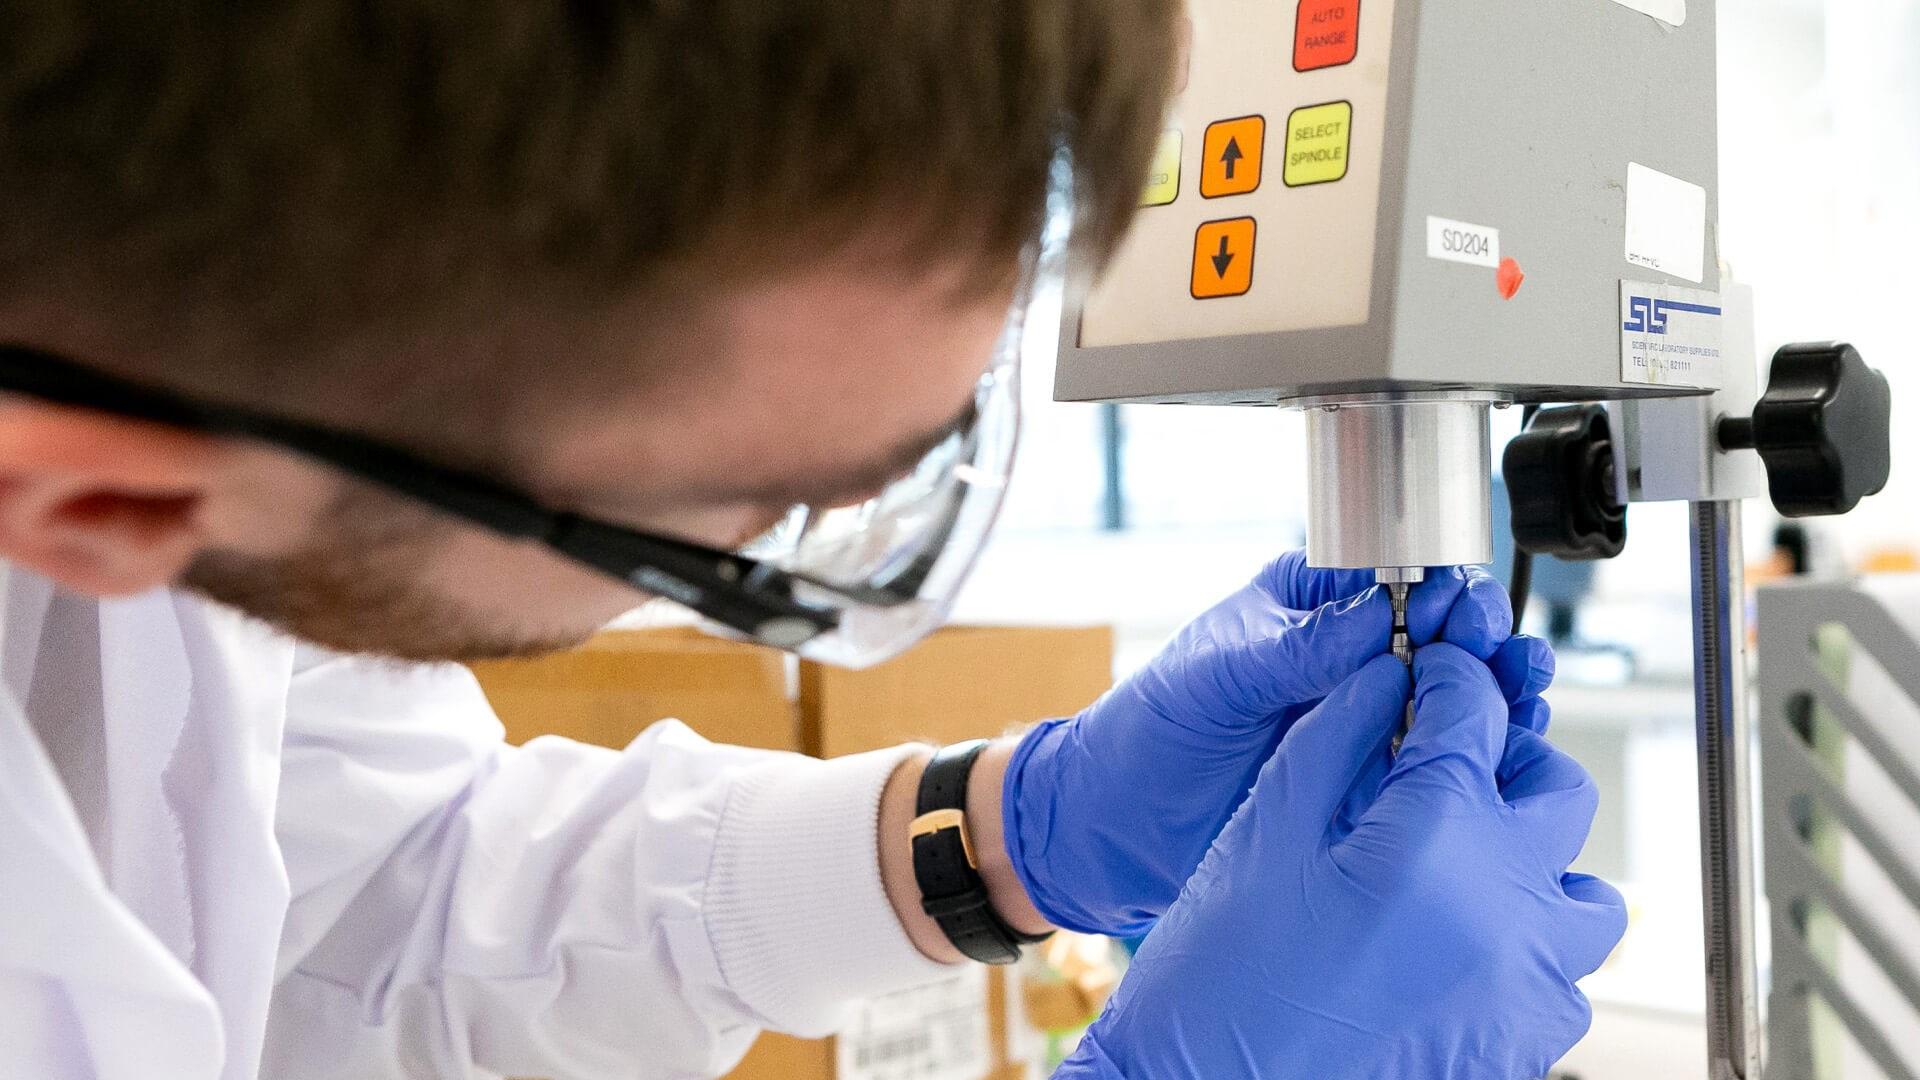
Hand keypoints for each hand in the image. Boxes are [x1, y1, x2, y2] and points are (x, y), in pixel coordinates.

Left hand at [1001, 551, 1549, 934]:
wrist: (1119, 820)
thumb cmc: (1150, 727)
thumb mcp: (1218, 672)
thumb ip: (1299, 648)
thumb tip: (1378, 615)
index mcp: (1309, 604)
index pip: (1393, 578)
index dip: (1438, 587)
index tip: (1462, 606)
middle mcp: (1347, 655)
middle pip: (1442, 634)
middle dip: (1481, 638)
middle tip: (1498, 652)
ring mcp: (1363, 717)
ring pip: (1453, 695)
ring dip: (1495, 691)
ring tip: (1520, 691)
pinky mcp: (1371, 776)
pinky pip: (1438, 757)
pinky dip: (1477, 751)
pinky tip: (1504, 749)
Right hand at [1057, 645, 1624, 1079]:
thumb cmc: (1216, 977)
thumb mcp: (1265, 829)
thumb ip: (1336, 738)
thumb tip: (1385, 680)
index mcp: (1440, 838)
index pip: (1476, 713)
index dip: (1446, 676)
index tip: (1424, 675)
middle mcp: (1507, 912)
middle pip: (1556, 791)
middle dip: (1504, 759)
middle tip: (1445, 764)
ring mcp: (1525, 989)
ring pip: (1582, 896)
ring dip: (1531, 863)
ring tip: (1461, 866)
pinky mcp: (1521, 1048)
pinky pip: (1561, 979)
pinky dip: (1523, 947)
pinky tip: (1452, 945)